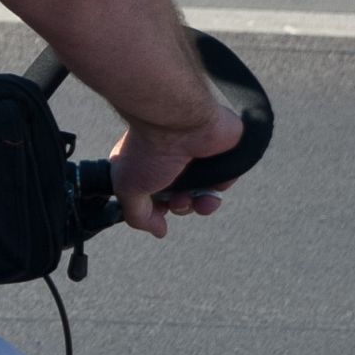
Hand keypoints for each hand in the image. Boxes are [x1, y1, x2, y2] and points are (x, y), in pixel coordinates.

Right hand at [105, 100, 242, 236]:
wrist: (179, 123)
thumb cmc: (148, 149)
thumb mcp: (129, 189)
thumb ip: (139, 216)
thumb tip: (159, 231)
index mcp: (145, 165)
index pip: (155, 196)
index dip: (159, 209)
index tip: (159, 210)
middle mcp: (170, 161)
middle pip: (181, 197)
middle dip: (182, 207)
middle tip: (179, 200)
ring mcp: (196, 156)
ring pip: (204, 192)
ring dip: (203, 203)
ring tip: (201, 199)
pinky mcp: (220, 153)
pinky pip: (225, 179)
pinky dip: (220, 187)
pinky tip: (213, 184)